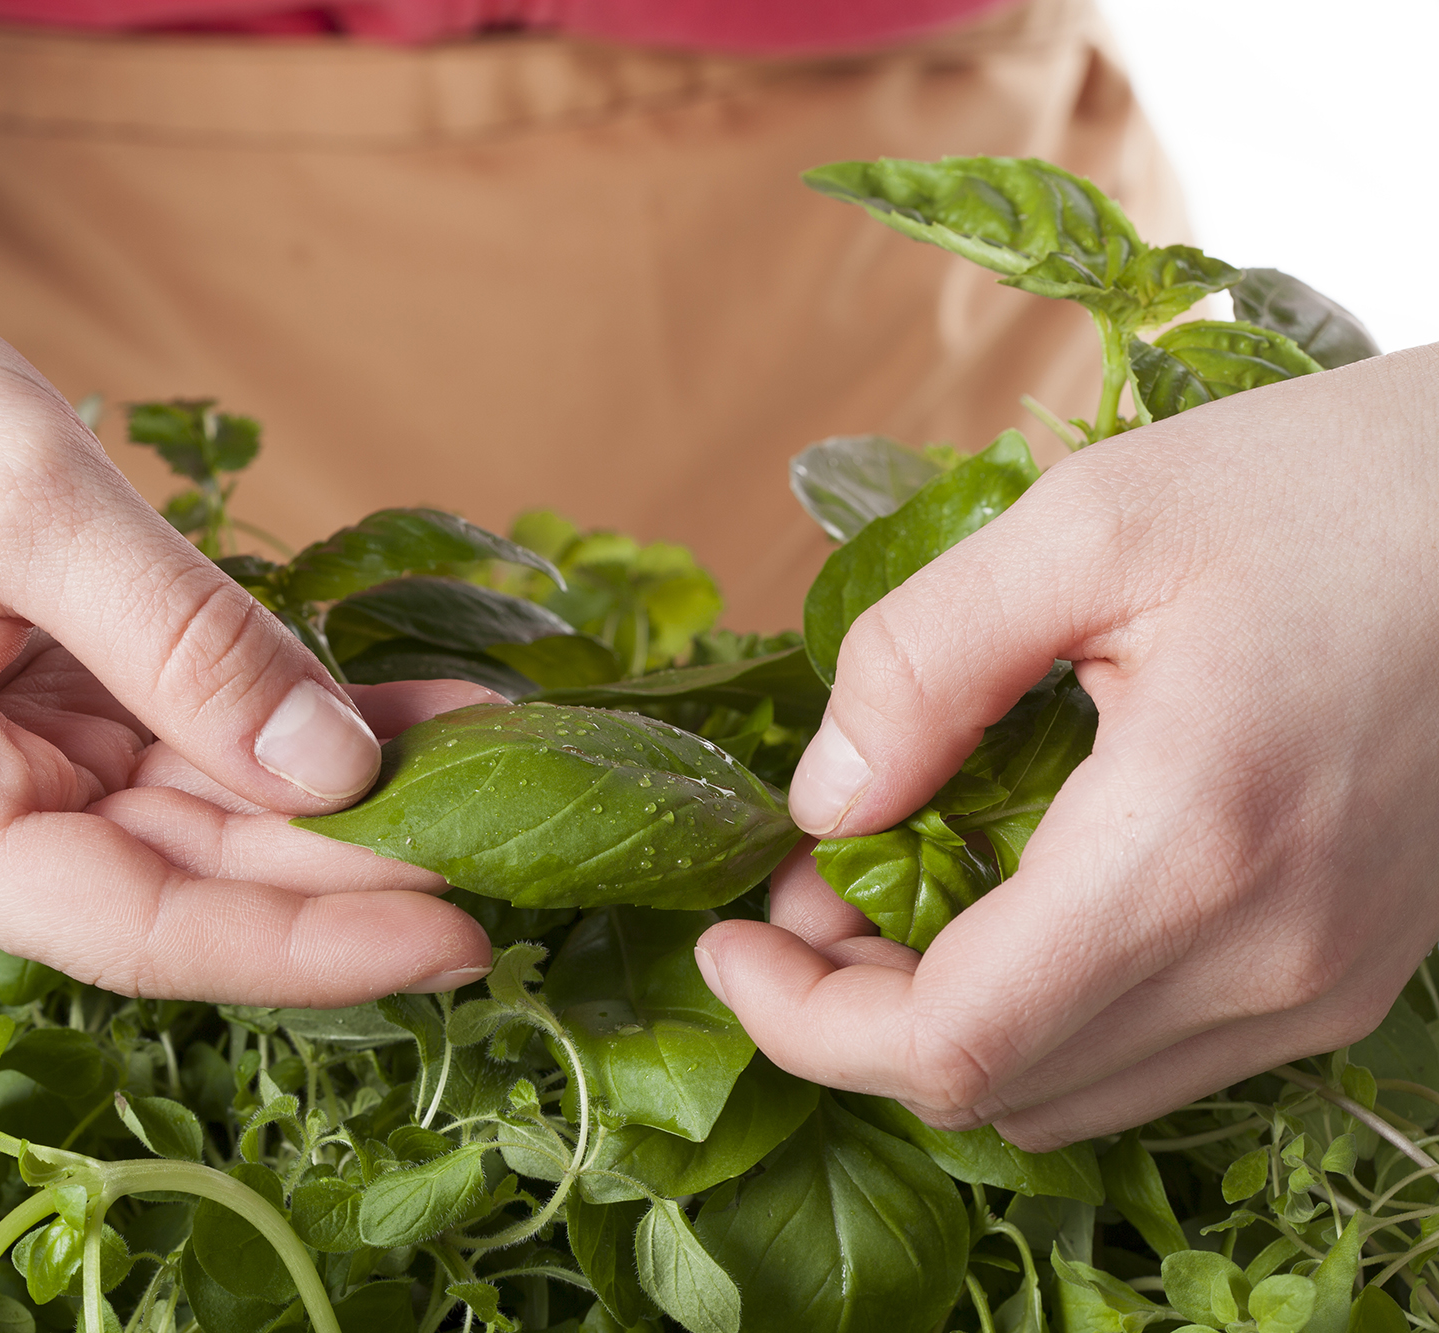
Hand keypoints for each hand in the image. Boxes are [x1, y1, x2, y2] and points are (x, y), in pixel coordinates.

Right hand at [0, 60, 492, 1002]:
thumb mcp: (18, 493)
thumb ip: (185, 643)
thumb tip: (336, 772)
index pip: (145, 932)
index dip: (317, 942)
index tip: (470, 932)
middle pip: (180, 883)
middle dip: (354, 850)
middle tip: (523, 815)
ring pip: (186, 827)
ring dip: (330, 788)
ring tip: (488, 742)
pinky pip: (159, 766)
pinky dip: (268, 736)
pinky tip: (396, 712)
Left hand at [698, 347, 1438, 1145]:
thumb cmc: (1330, 489)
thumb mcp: (1087, 523)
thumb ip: (924, 665)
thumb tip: (823, 803)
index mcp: (1191, 849)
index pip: (951, 1044)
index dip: (802, 1020)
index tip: (726, 936)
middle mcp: (1271, 958)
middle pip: (1000, 1088)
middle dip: (854, 1012)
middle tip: (799, 890)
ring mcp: (1323, 982)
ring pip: (1075, 1090)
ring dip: (947, 1018)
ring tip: (887, 888)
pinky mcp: (1348, 970)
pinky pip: (1156, 1052)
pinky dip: (1045, 1008)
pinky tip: (1007, 896)